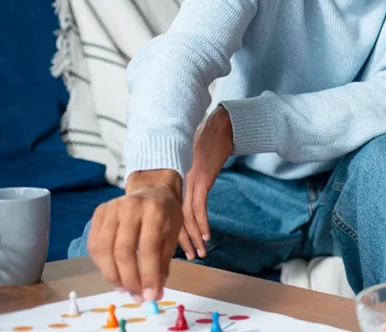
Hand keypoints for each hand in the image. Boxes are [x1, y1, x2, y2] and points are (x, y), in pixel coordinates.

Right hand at [87, 170, 182, 302]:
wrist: (152, 189)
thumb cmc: (166, 214)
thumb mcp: (173, 234)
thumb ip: (163, 264)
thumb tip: (153, 293)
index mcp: (155, 210)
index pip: (149, 249)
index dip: (148, 275)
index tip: (150, 296)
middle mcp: (131, 207)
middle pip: (123, 251)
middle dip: (129, 279)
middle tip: (136, 296)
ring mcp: (111, 208)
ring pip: (104, 249)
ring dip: (113, 275)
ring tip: (124, 289)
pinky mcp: (99, 212)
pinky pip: (94, 244)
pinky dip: (101, 264)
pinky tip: (113, 274)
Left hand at [178, 105, 233, 260]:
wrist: (219, 127)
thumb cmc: (205, 142)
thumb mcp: (190, 162)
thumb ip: (184, 180)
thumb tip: (182, 198)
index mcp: (170, 180)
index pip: (166, 213)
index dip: (170, 233)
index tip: (174, 249)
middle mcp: (175, 183)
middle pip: (174, 219)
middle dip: (180, 241)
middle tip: (188, 257)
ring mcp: (187, 181)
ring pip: (186, 217)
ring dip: (193, 237)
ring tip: (198, 253)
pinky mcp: (201, 179)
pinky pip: (199, 207)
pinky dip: (202, 223)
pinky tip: (206, 235)